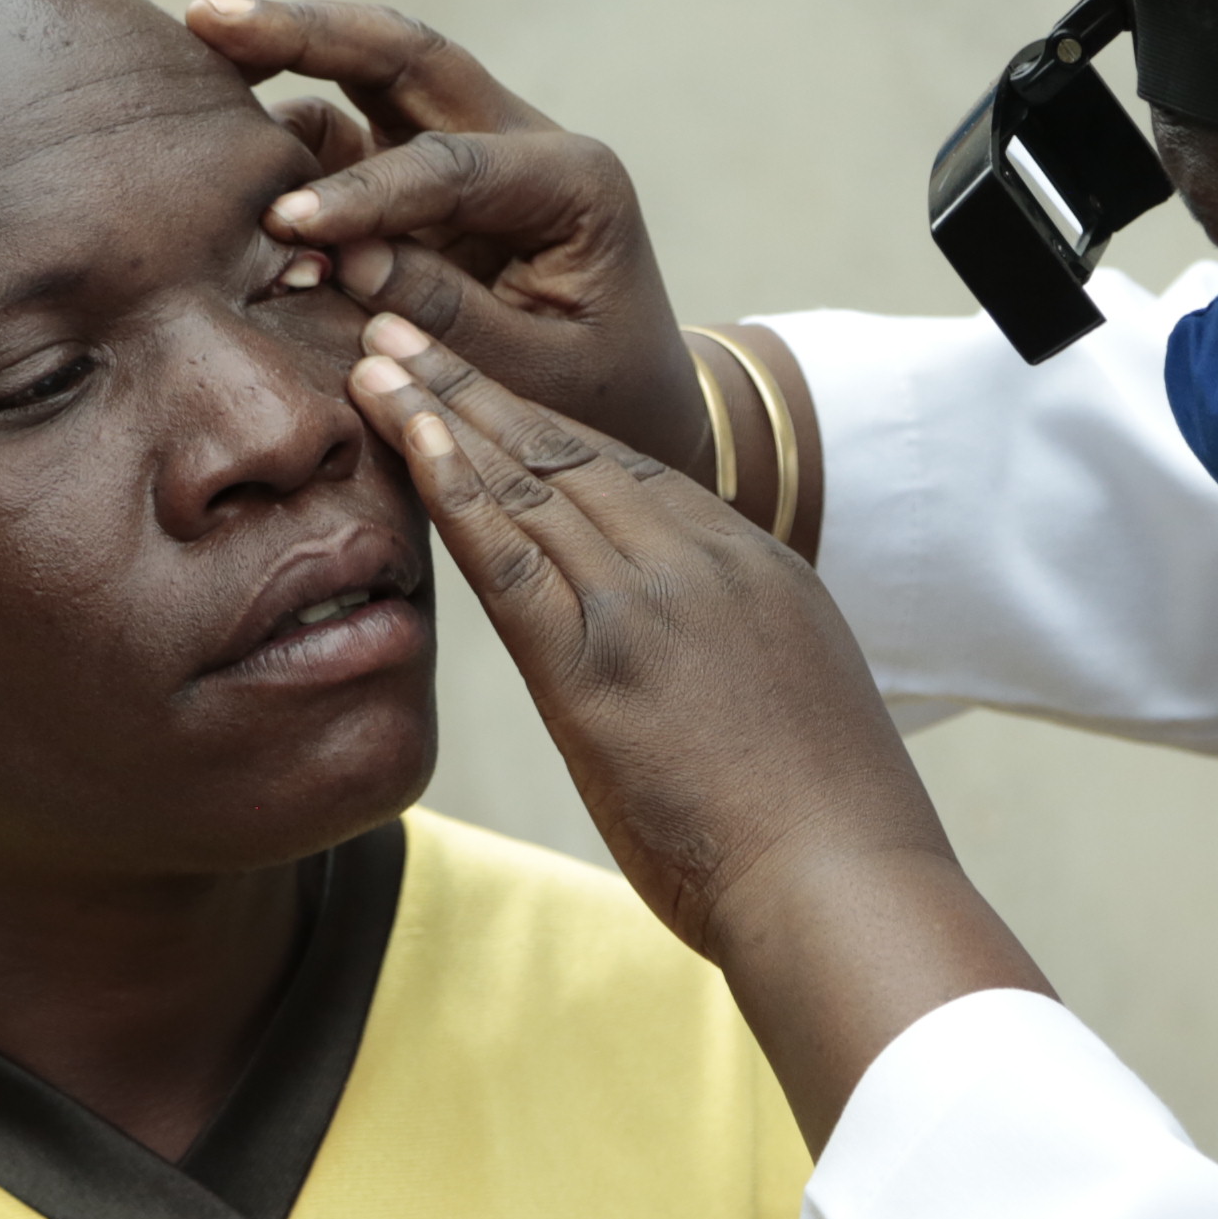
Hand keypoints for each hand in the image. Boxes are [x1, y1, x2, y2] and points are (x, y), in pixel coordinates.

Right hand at [184, 0, 713, 473]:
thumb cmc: (599, 394)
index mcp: (572, 181)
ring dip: (286, 60)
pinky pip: (347, 136)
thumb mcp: (538, 376)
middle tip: (206, 15)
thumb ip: (447, 318)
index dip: (364, 193)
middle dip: (307, 30)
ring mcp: (468, 147)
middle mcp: (521, 140)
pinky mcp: (425, 172)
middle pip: (405, 53)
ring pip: (370, 72)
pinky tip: (226, 139)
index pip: (452, 164)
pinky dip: (289, 138)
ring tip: (194, 53)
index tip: (288, 226)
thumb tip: (342, 257)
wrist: (639, 400)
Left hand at [342, 314, 1048, 1146]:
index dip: (544, 420)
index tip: (486, 384)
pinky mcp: (597, 661)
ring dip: (441, 409)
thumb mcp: (800, 722)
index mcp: (758, 569)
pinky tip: (401, 435)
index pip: (630, 472)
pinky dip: (449, 483)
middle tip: (402, 329)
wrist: (845, 889)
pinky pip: (508, 552)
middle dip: (479, 385)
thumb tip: (699, 700)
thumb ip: (739, 677)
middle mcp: (705, 561)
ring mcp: (651, 602)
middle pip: (571, 449)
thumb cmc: (831, 840)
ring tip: (372, 355)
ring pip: (530, 478)